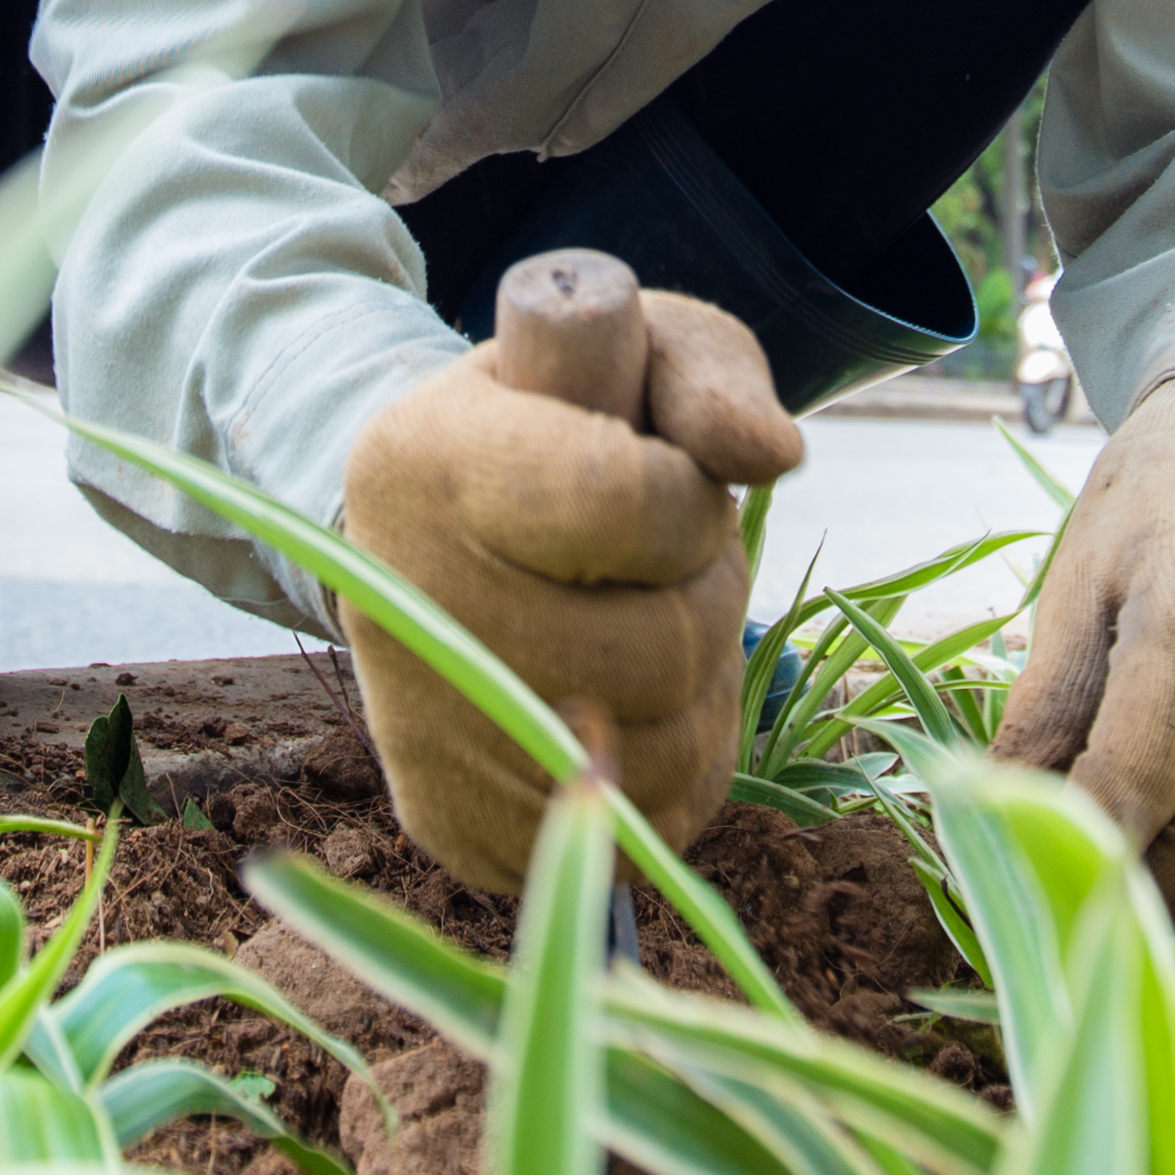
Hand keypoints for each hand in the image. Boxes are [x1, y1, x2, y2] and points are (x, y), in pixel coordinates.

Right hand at [338, 290, 802, 893]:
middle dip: (706, 596)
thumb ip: (711, 376)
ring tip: (652, 619)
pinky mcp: (459, 826)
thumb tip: (771, 456)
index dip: (686, 501)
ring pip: (663, 749)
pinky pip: (647, 824)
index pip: (618, 501)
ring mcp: (424, 732)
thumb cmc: (558, 424)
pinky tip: (639, 697)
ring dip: (703, 684)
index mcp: (431, 462)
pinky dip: (680, 762)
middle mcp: (403, 608)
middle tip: (672, 560)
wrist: (435, 531)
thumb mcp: (631, 349)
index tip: (669, 478)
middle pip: (657, 648)